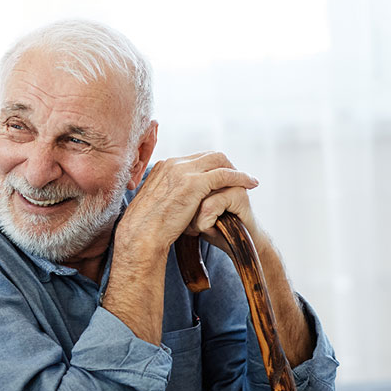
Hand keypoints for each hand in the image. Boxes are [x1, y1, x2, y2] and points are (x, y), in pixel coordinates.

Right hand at [116, 151, 257, 257]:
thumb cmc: (145, 228)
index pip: (195, 159)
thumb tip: (176, 201)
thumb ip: (167, 196)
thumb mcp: (155, 204)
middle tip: (239, 178)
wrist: (140, 235)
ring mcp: (183, 171)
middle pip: (209, 155)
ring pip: (219, 161)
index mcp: (163, 167)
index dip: (212, 167)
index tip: (222, 178)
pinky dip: (240, 177)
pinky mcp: (194, 183)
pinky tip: (250, 184)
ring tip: (248, 181)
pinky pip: (225, 174)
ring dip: (236, 169)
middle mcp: (173, 164)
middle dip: (226, 165)